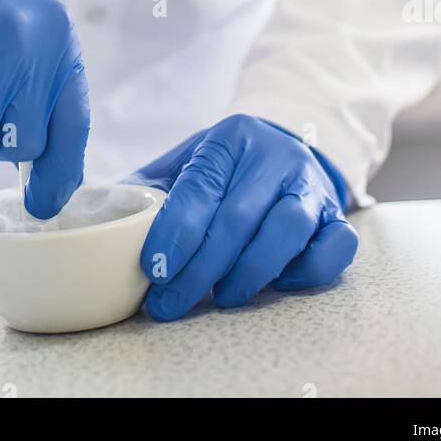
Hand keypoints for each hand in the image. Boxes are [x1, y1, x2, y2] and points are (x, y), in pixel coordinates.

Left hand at [125, 114, 357, 320]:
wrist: (284, 146)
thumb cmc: (225, 166)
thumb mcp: (185, 162)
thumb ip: (149, 188)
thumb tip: (102, 212)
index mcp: (229, 139)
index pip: (200, 186)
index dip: (176, 231)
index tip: (154, 268)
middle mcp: (275, 157)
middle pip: (239, 215)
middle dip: (201, 267)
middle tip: (171, 301)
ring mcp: (311, 185)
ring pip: (288, 228)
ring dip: (251, 270)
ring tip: (224, 296)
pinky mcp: (337, 214)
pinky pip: (336, 244)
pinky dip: (309, 269)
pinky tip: (279, 282)